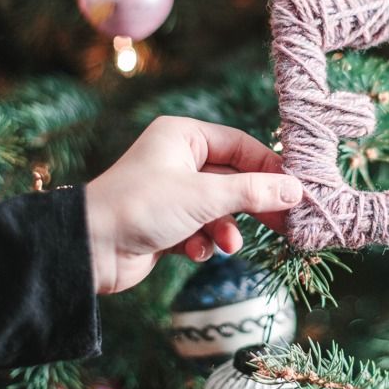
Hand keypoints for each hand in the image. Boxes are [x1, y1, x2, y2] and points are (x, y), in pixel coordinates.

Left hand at [85, 116, 301, 293]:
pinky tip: (198, 251)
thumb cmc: (142, 206)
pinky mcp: (166, 223)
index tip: (299, 190)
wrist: (89, 249)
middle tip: (285, 223)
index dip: (270, 168)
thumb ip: (253, 192)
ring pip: (219, 208)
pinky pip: (201, 228)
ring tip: (228, 245)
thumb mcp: (204, 196)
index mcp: (183, 137)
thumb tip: (296, 190)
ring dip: (227, 229)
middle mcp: (178, 159)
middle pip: (234, 179)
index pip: (241, 146)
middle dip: (254, 204)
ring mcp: (172, 192)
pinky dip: (204, 241)